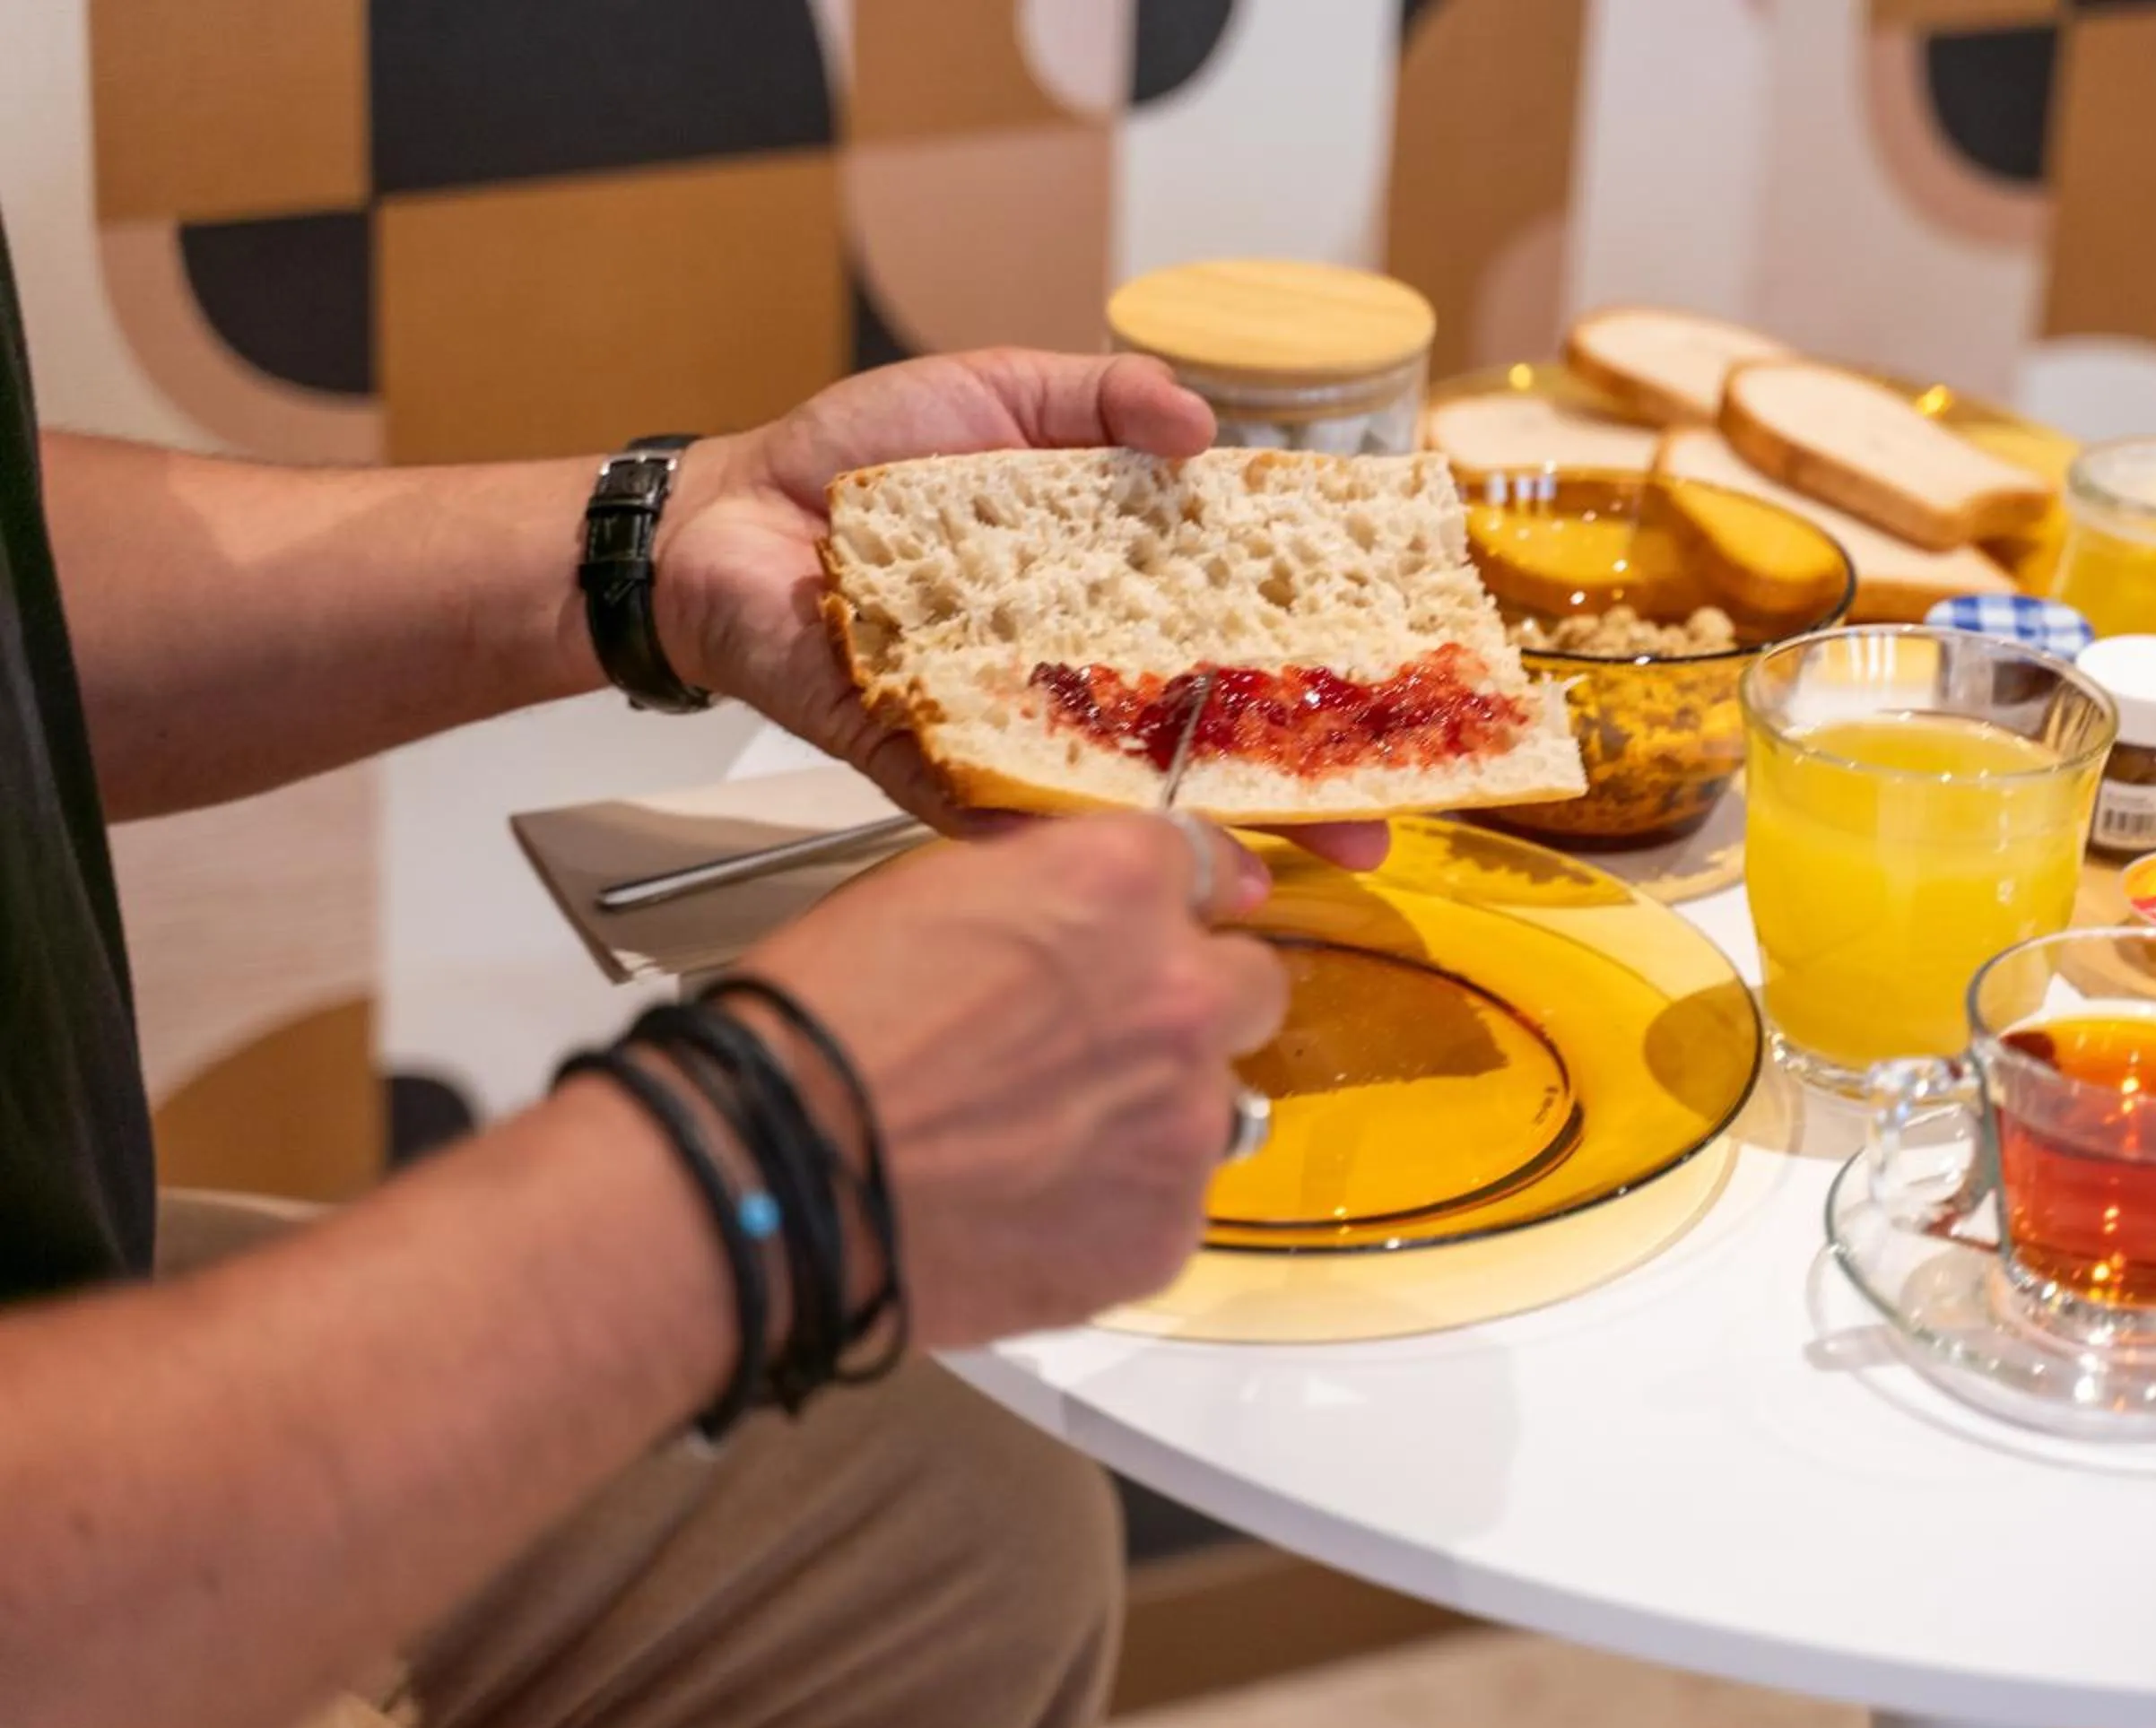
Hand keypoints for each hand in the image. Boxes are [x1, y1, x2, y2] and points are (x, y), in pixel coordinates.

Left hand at [652, 349, 1386, 871]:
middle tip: (1363, 829)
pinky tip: (1109, 868)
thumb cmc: (858, 456)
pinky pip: (984, 815)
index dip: (1309, 683)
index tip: (1394, 712)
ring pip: (1108, 799)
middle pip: (1194, 748)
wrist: (725, 512)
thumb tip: (1203, 428)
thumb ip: (1099, 399)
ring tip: (1261, 865)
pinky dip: (1037, 842)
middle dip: (1282, 796)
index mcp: (1104, 596)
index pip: (1229, 648)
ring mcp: (999, 727)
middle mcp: (1068, 674)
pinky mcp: (917, 763)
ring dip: (1186, 838)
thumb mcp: (999, 393)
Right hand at [739, 810, 1284, 1346]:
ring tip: (1040, 1147)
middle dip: (1192, 1010)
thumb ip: (1050, 898)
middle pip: (1249, 990)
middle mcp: (1183, 996)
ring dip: (1155, 1116)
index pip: (1213, 869)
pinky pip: (1169, 1208)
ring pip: (1215, 1108)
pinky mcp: (1166, 1234)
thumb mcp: (930, 895)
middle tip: (1105, 1047)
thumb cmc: (818, 1027)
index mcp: (1123, 886)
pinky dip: (1116, 1209)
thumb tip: (1096, 921)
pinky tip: (1028, 1212)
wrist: (772, 1178)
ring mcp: (1187, 1125)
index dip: (1182, 906)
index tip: (1169, 930)